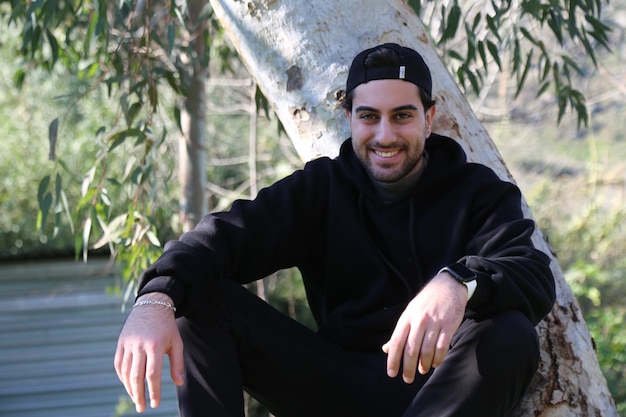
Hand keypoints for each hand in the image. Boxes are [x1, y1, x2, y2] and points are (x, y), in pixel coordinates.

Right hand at [114, 293, 184, 412]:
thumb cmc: (167, 327)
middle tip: (142, 408)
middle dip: (139, 395)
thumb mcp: (176, 343)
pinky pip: (118, 364)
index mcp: (155, 346)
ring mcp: (128, 343)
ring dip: (129, 388)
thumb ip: (177, 363)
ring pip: (125, 372)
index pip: (152, 375)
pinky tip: (128, 385)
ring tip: (136, 399)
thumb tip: (180, 384)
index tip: (155, 404)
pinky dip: (122, 377)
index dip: (153, 391)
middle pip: (136, 376)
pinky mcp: (121, 342)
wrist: (152, 305)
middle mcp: (139, 345)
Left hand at [382, 273, 466, 382]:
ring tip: (422, 370)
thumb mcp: (409, 313)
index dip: (393, 359)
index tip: (392, 373)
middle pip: (411, 349)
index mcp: (406, 318)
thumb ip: (399, 332)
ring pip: (427, 350)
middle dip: (408, 368)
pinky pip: (442, 347)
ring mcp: (434, 323)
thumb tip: (386, 349)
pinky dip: (438, 358)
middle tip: (407, 379)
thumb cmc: (426, 303)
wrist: (448, 286)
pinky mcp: (449, 325)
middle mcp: (419, 321)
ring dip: (423, 365)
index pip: (396, 342)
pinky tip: (435, 363)